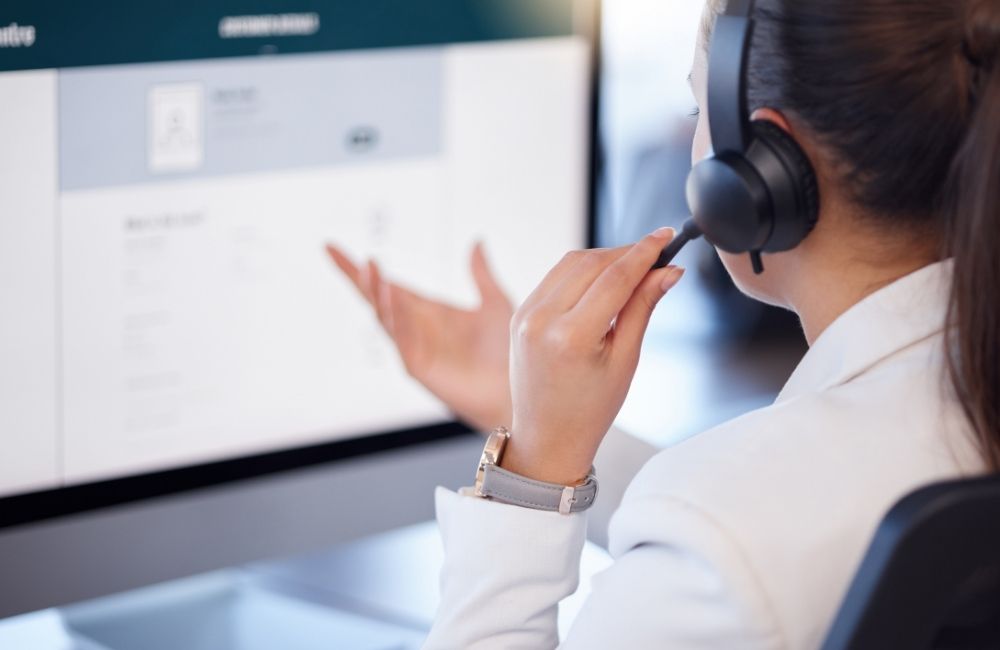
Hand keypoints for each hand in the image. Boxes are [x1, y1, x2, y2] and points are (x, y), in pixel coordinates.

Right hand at [326, 242, 513, 431]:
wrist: (516, 389)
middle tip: (337, 251)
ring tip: (371, 267)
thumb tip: (477, 240)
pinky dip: (395, 317)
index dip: (359, 268)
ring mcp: (412, 348)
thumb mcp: (495, 303)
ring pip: (383, 317)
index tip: (330, 246)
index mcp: (426, 311)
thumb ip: (481, 274)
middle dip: (357, 277)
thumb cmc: (506, 352)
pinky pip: (401, 339)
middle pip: (375, 298)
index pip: (386, 284)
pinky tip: (392, 296)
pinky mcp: (418, 368)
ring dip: (376, 292)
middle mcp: (413, 328)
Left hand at [502, 228, 684, 484]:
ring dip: (604, 258)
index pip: (615, 277)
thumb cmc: (589, 409)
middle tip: (657, 254)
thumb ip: (643, 308)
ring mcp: (525, 315)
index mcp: (571, 336)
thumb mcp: (625, 360)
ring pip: (571, 263)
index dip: (645, 252)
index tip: (666, 237)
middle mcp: (542, 320)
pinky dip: (581, 270)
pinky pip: (554, 277)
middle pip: (592, 263)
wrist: (547, 437)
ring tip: (634, 267)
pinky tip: (603, 279)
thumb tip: (667, 271)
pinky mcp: (518, 313)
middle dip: (627, 253)